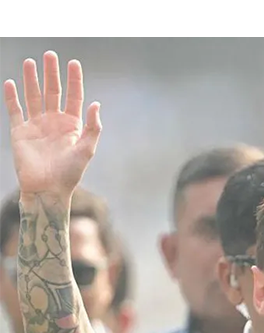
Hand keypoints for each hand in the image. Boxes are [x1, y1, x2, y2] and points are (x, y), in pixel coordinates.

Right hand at [4, 51, 101, 197]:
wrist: (47, 189)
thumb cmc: (70, 173)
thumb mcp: (87, 150)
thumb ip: (93, 128)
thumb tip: (96, 104)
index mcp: (72, 125)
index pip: (74, 96)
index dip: (74, 80)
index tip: (73, 62)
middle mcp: (54, 122)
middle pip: (52, 91)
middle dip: (51, 73)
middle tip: (50, 54)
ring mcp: (36, 125)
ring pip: (33, 96)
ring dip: (32, 79)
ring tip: (31, 62)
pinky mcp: (20, 132)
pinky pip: (15, 110)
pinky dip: (12, 96)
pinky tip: (11, 82)